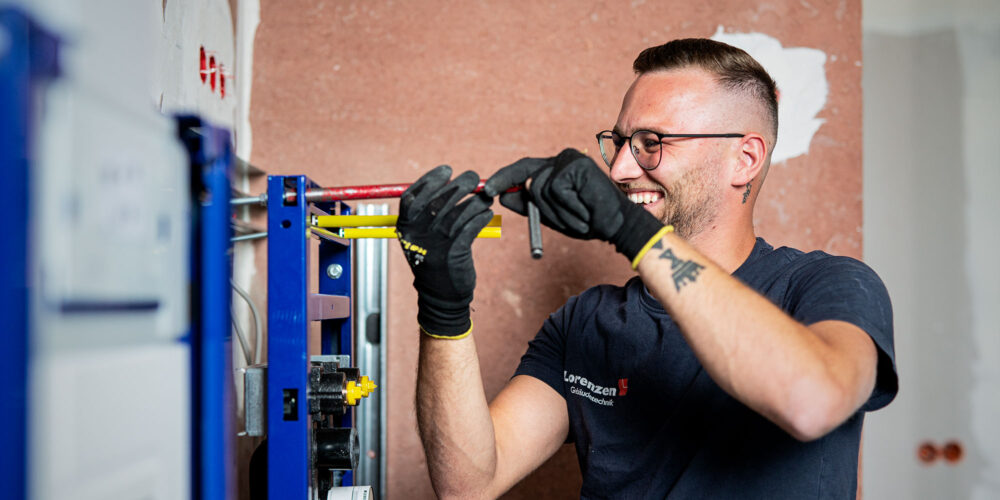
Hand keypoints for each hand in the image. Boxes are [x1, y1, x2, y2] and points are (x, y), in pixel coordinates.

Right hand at [397, 165, 493, 337]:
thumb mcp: (423, 235)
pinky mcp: (454, 253)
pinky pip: (470, 227)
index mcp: (405, 227)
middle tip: (473, 177)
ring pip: (458, 213)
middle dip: (459, 184)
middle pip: (437, 200)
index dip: (430, 179)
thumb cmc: (434, 259)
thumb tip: (450, 181)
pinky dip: (481, 217)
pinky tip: (486, 213)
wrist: (440, 295)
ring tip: (485, 198)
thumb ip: (429, 211)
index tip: (447, 170)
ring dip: (475, 201)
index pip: (413, 196)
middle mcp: (417, 234)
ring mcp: (435, 244)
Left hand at [483, 148, 663, 262]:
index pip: (522, 168)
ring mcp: (568, 160)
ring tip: (577, 215)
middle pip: (528, 178)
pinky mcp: (576, 165)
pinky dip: (567, 207)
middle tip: (525, 205)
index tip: (486, 189)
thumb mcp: (550, 214)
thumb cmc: (586, 220)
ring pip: (540, 189)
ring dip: (555, 211)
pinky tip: (584, 209)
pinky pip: (556, 191)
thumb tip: (502, 195)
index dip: (503, 177)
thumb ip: (528, 204)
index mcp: (554, 168)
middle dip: (528, 199)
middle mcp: (561, 159)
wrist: (616, 225)